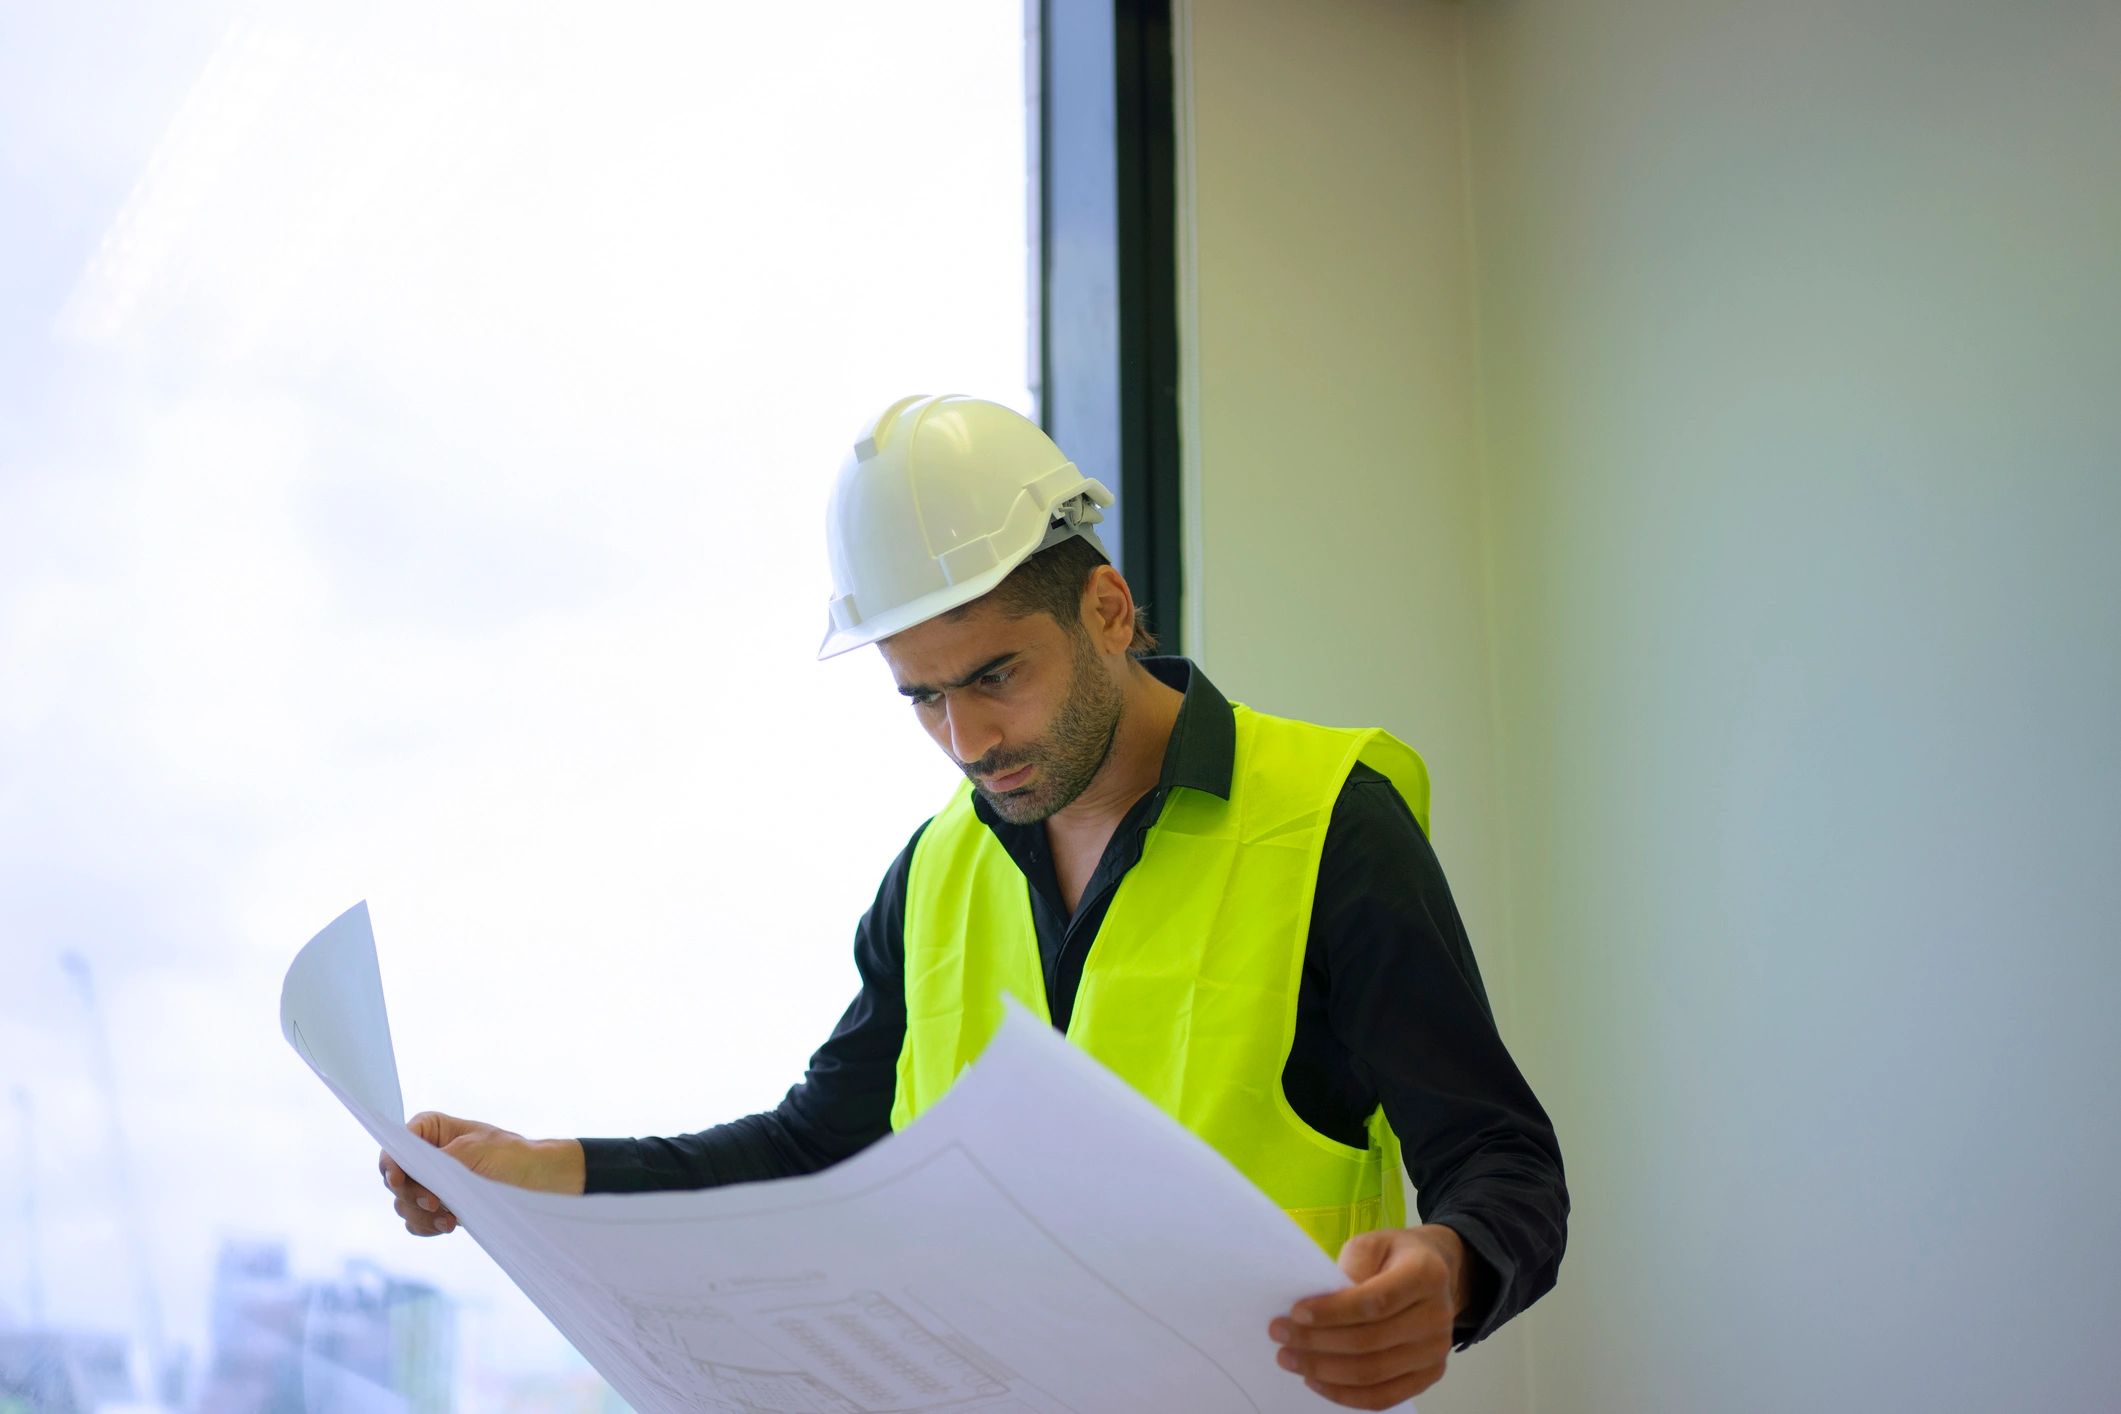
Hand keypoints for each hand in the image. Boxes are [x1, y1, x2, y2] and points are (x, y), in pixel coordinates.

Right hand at [378, 1111, 585, 1235]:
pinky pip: (418, 1222)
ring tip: (448, 1219)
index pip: (397, 1144)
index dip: (390, 1162)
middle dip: (411, 1195)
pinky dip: (428, 1226)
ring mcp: (430, 1184)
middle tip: (434, 1202)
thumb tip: (409, 1175)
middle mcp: (425, 1157)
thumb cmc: (511, 1155)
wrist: (539, 1181)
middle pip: (396, 1180)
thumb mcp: (475, 1150)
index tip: (397, 1180)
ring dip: (421, 1214)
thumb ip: (439, 1160)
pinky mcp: (439, 1208)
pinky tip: (449, 1225)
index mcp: (430, 1130)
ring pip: (404, 1204)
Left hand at [1270, 1224, 1468, 1408]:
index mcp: (1425, 1275)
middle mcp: (1437, 1316)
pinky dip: (1346, 1395)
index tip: (1295, 1313)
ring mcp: (1436, 1351)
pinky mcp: (1429, 1376)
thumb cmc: (1396, 1256)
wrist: (1436, 1273)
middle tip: (1280, 1336)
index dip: (1332, 1312)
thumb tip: (1321, 1304)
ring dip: (1324, 1371)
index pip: (1374, 1302)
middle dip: (1317, 1342)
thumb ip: (1351, 1266)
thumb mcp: (1374, 1242)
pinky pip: (1384, 1396)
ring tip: (1290, 1359)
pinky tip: (1317, 1381)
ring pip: (1374, 1373)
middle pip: (1370, 1342)